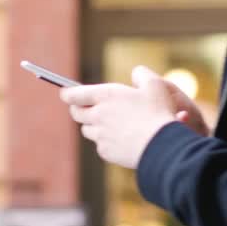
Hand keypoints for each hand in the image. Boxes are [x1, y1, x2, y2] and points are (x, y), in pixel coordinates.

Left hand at [60, 66, 194, 168]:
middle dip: (77, 109)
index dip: (67, 93)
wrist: (162, 145)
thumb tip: (136, 73)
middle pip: (76, 113)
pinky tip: (118, 139)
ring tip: (104, 124)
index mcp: (106, 95)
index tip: (64, 93)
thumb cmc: (159, 113)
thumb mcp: (155, 84)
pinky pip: (100, 145)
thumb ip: (142, 74)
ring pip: (87, 130)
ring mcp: (100, 135)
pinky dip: (105, 142)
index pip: (74, 94)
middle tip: (84, 108)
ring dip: (92, 126)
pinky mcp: (106, 152)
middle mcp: (98, 115)